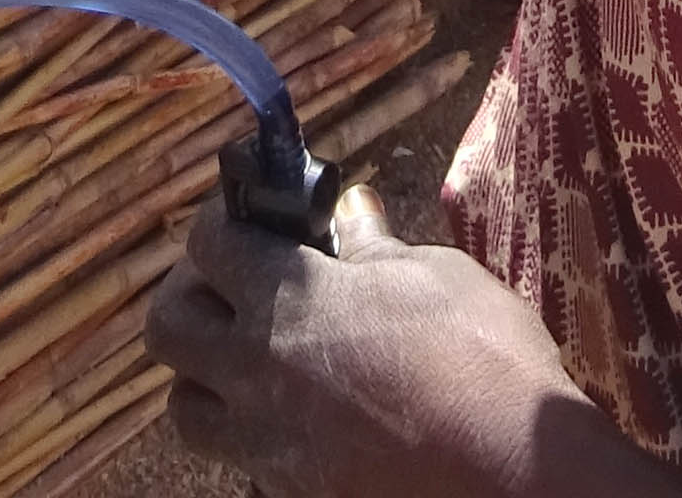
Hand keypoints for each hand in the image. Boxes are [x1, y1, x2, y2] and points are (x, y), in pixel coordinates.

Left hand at [142, 187, 626, 495]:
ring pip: (185, 406)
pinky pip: (237, 460)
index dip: (222, 218)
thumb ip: (374, 247)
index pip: (207, 241)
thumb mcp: (434, 276)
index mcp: (287, 298)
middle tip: (239, 284)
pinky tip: (298, 418)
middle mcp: (256, 370)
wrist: (514, 475)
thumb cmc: (483, 356)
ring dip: (207, 375)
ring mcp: (266, 442)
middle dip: (193, 294)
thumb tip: (349, 211)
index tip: (252, 215)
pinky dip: (250, 435)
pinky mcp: (289, 491)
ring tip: (256, 359)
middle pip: (167, 326)